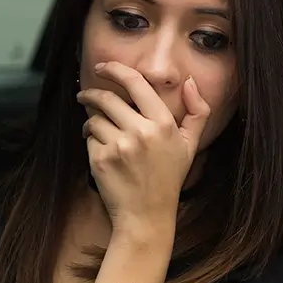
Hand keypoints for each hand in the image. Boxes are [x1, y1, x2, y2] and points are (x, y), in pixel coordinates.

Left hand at [76, 61, 209, 234]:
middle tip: (85, 95)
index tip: (103, 66)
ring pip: (94, 118)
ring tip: (96, 129)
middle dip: (91, 93)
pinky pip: (89, 138)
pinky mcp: (101, 160)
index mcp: (164, 123)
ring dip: (91, 120)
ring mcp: (120, 146)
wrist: (146, 216)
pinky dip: (91, 141)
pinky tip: (101, 150)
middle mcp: (141, 132)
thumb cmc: (168, 178)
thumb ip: (197, 111)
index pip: (135, 83)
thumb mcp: (191, 145)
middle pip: (107, 98)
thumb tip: (190, 82)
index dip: (115, 69)